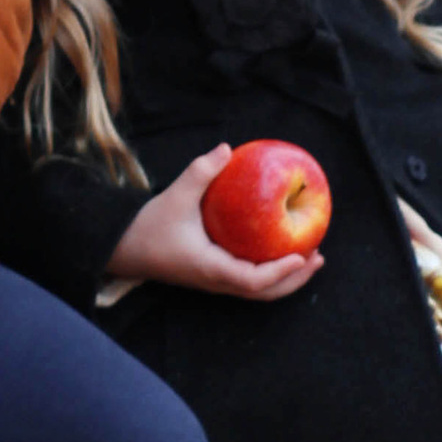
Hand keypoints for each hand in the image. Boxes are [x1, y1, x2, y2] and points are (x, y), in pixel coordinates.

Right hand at [108, 145, 324, 299]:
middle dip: (295, 279)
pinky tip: (278, 251)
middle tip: (318, 257)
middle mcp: (217, 281)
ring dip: (285, 279)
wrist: (123, 248)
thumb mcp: (175, 196)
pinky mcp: (213, 276)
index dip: (281, 272)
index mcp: (211, 268)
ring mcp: (215, 281)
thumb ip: (200, 172)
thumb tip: (227, 148)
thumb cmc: (149, 226)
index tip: (303, 256)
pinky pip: (248, 281)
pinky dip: (270, 273)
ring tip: (308, 258)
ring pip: (257, 291)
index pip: (254, 280)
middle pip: (264, 293)